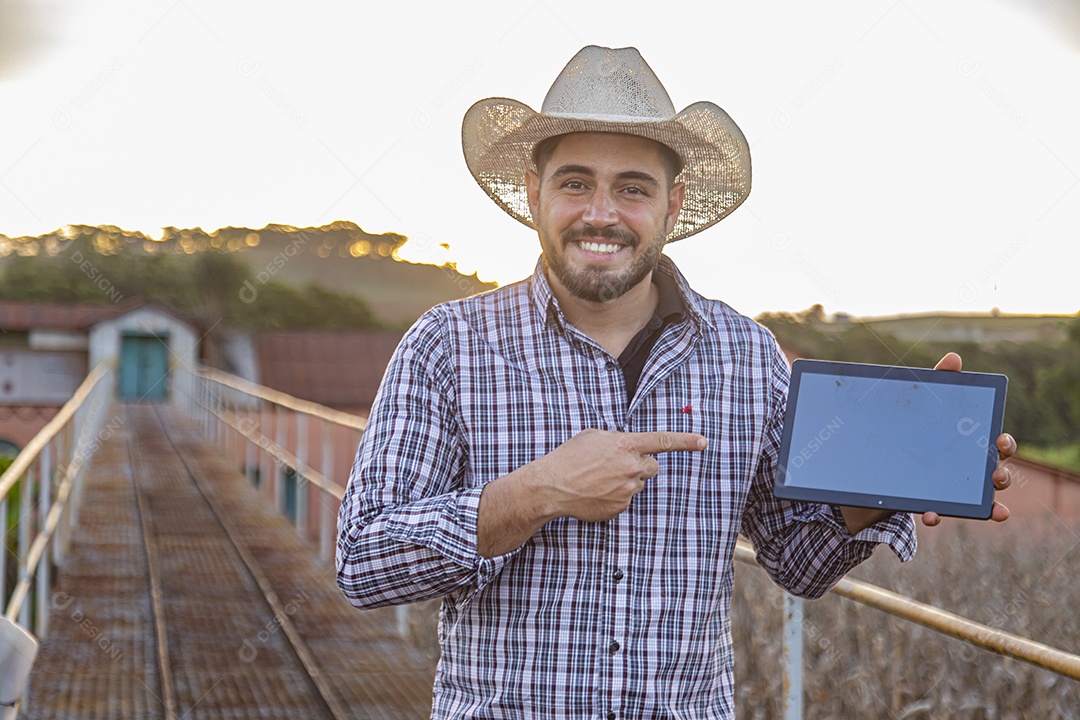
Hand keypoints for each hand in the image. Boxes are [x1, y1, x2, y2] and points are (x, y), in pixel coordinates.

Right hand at [477, 429, 706, 556]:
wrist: (552, 486)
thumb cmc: (569, 457)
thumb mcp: (592, 436)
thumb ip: (616, 439)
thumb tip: (625, 445)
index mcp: (626, 445)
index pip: (663, 441)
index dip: (686, 441)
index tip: (703, 441)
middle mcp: (631, 467)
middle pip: (652, 466)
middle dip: (640, 466)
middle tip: (616, 466)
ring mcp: (628, 489)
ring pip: (638, 484)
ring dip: (625, 481)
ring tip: (599, 480)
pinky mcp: (621, 507)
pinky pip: (627, 500)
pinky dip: (615, 497)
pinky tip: (597, 493)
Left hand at [922, 352, 1014, 526]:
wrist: (877, 457)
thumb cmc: (914, 426)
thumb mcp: (922, 403)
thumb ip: (939, 381)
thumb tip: (955, 358)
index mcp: (971, 442)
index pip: (998, 443)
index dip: (1005, 443)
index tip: (1001, 440)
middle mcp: (968, 468)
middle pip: (997, 473)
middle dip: (1002, 475)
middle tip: (997, 473)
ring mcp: (952, 487)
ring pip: (979, 499)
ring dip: (988, 503)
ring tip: (991, 505)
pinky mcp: (930, 500)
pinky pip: (940, 513)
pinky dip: (938, 515)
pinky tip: (931, 515)